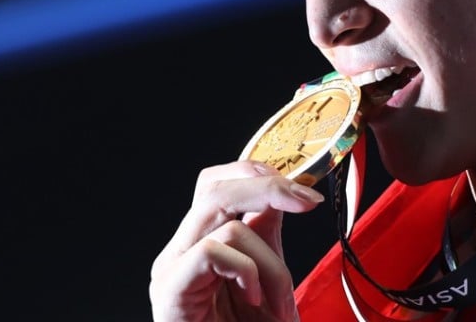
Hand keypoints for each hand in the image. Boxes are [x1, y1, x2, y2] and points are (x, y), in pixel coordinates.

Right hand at [149, 161, 324, 321]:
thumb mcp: (265, 285)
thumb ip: (265, 241)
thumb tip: (281, 199)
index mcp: (197, 244)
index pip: (215, 184)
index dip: (255, 173)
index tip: (302, 188)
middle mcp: (178, 250)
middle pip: (213, 187)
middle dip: (266, 187)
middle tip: (305, 202)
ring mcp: (170, 268)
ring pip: (221, 219)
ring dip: (269, 258)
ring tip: (280, 302)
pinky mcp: (169, 289)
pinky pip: (211, 252)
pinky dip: (247, 271)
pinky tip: (256, 301)